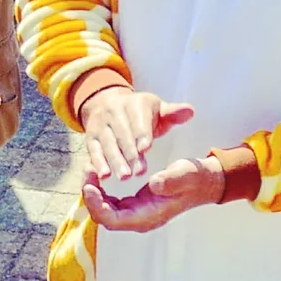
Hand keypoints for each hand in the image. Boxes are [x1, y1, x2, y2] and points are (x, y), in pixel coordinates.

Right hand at [80, 85, 195, 192]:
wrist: (108, 103)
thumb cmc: (141, 113)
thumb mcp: (157, 110)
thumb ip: (173, 114)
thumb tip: (190, 111)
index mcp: (134, 103)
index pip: (138, 120)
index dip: (142, 134)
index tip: (146, 149)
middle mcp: (114, 111)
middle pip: (122, 134)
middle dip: (130, 154)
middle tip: (138, 172)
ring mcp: (100, 124)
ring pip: (108, 143)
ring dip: (115, 161)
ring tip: (124, 177)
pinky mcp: (90, 136)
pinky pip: (93, 150)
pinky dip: (97, 163)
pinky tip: (103, 176)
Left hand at [83, 155, 222, 231]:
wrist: (203, 181)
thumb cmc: (194, 178)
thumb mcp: (185, 175)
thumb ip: (170, 180)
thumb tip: (154, 184)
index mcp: (148, 217)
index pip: (113, 220)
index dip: (97, 206)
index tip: (90, 186)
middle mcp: (139, 219)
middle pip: (104, 216)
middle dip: (91, 196)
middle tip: (86, 171)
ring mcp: (136, 213)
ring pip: (105, 209)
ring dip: (94, 192)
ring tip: (89, 169)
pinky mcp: (134, 204)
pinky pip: (111, 202)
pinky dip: (102, 190)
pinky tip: (98, 173)